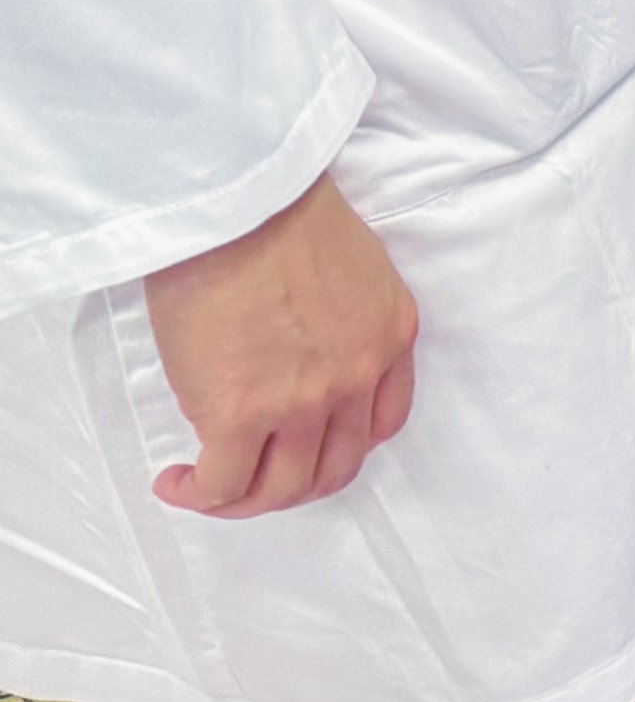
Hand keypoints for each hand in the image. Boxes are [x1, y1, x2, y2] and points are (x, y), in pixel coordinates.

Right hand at [144, 172, 419, 516]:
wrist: (240, 202)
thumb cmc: (280, 215)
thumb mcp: (353, 271)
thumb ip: (342, 325)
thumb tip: (294, 362)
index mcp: (391, 336)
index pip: (383, 423)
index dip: (338, 446)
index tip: (302, 444)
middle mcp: (357, 377)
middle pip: (334, 469)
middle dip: (291, 484)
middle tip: (250, 475)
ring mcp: (303, 402)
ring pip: (282, 489)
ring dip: (243, 499)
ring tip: (206, 484)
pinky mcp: (241, 415)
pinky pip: (225, 485)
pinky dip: (201, 494)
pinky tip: (178, 480)